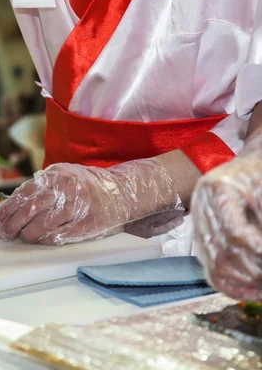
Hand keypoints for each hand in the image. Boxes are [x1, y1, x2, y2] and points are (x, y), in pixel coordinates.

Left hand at [0, 159, 183, 244]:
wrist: (121, 192)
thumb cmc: (85, 186)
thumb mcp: (62, 176)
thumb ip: (40, 187)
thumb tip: (10, 206)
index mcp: (56, 175)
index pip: (24, 194)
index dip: (7, 209)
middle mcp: (66, 189)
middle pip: (30, 210)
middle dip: (12, 224)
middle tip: (2, 233)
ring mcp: (77, 208)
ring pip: (42, 225)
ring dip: (27, 234)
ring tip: (20, 237)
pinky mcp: (86, 225)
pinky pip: (59, 236)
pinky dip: (45, 240)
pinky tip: (39, 241)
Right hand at [192, 132, 261, 300]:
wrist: (253, 162)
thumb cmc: (261, 173)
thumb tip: (261, 250)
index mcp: (216, 189)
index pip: (233, 231)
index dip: (255, 249)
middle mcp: (200, 207)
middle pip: (222, 252)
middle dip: (253, 270)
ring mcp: (198, 223)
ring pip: (215, 264)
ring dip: (245, 280)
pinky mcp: (202, 238)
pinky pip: (210, 269)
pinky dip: (231, 285)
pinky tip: (253, 291)